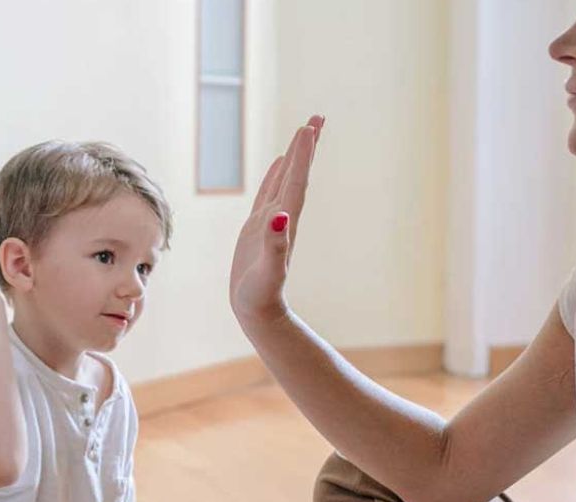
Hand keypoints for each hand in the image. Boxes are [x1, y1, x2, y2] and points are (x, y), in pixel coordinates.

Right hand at [229, 114, 323, 328]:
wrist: (258, 311)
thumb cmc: (261, 294)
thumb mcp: (268, 271)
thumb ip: (275, 245)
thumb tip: (280, 217)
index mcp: (285, 222)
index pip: (296, 182)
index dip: (303, 155)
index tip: (310, 127)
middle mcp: (282, 217)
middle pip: (297, 174)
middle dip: (306, 146)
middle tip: (318, 117)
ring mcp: (270, 220)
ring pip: (285, 179)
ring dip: (295, 156)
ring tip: (303, 132)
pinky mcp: (258, 227)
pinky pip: (269, 192)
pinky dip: (276, 175)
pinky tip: (279, 163)